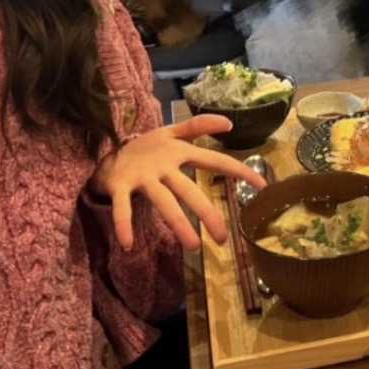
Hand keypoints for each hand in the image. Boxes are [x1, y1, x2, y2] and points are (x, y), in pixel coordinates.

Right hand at [89, 115, 266, 250]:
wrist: (105, 147)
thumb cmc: (145, 146)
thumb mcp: (171, 133)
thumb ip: (199, 126)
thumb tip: (230, 123)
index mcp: (179, 152)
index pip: (214, 161)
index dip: (238, 170)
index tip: (263, 185)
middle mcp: (164, 165)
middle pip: (189, 190)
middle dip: (208, 213)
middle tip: (223, 238)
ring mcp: (142, 176)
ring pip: (163, 202)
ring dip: (178, 224)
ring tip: (193, 245)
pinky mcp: (120, 185)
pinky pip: (123, 207)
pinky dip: (124, 224)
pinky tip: (129, 245)